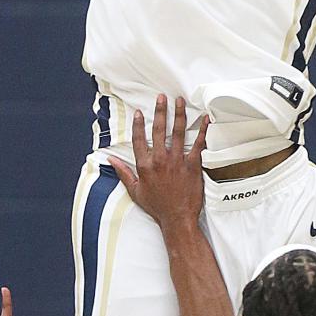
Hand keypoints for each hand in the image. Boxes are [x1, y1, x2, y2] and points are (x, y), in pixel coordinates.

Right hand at [110, 95, 208, 231]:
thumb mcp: (135, 191)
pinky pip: (198, 144)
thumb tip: (110, 160)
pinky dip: (202, 131)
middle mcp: (160, 160)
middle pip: (158, 130)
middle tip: (162, 97)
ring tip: (180, 101)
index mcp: (145, 166)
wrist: (177, 218)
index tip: (140, 112)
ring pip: (178, 132)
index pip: (139, 140)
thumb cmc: (156, 206)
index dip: (139, 124)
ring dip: (179, 114)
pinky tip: (205, 119)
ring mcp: (177, 161)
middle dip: (160, 111)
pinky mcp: (192, 165)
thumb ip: (123, 173)